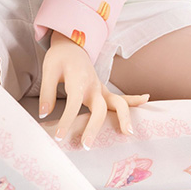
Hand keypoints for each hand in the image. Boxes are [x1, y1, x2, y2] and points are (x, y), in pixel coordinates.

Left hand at [39, 31, 149, 149]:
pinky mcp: (104, 91)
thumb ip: (47, 93)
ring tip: (128, 133)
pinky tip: (146, 100)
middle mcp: (93, 86)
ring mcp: (102, 89)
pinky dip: (134, 100)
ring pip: (117, 103)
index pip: (74, 103)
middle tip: (87, 145)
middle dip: (95, 128)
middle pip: (99, 109)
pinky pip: (122, 98)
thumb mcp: (49, 70)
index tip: (59, 136)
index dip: (66, 120)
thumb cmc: (59, 58)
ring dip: (124, 117)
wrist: (71, 44)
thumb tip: (44, 114)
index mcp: (78, 80)